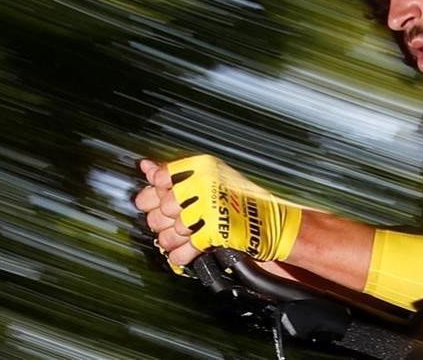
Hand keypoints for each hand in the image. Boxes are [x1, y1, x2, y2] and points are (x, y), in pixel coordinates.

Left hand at [135, 155, 301, 268]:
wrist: (275, 222)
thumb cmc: (241, 200)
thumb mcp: (210, 178)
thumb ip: (177, 175)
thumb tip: (147, 167)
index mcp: (203, 166)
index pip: (162, 177)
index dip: (153, 193)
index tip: (152, 202)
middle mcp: (206, 183)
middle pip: (165, 206)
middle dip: (161, 221)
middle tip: (165, 225)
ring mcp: (212, 207)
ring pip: (174, 228)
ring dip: (170, 240)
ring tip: (174, 241)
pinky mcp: (217, 231)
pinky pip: (187, 247)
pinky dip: (181, 255)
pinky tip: (181, 254)